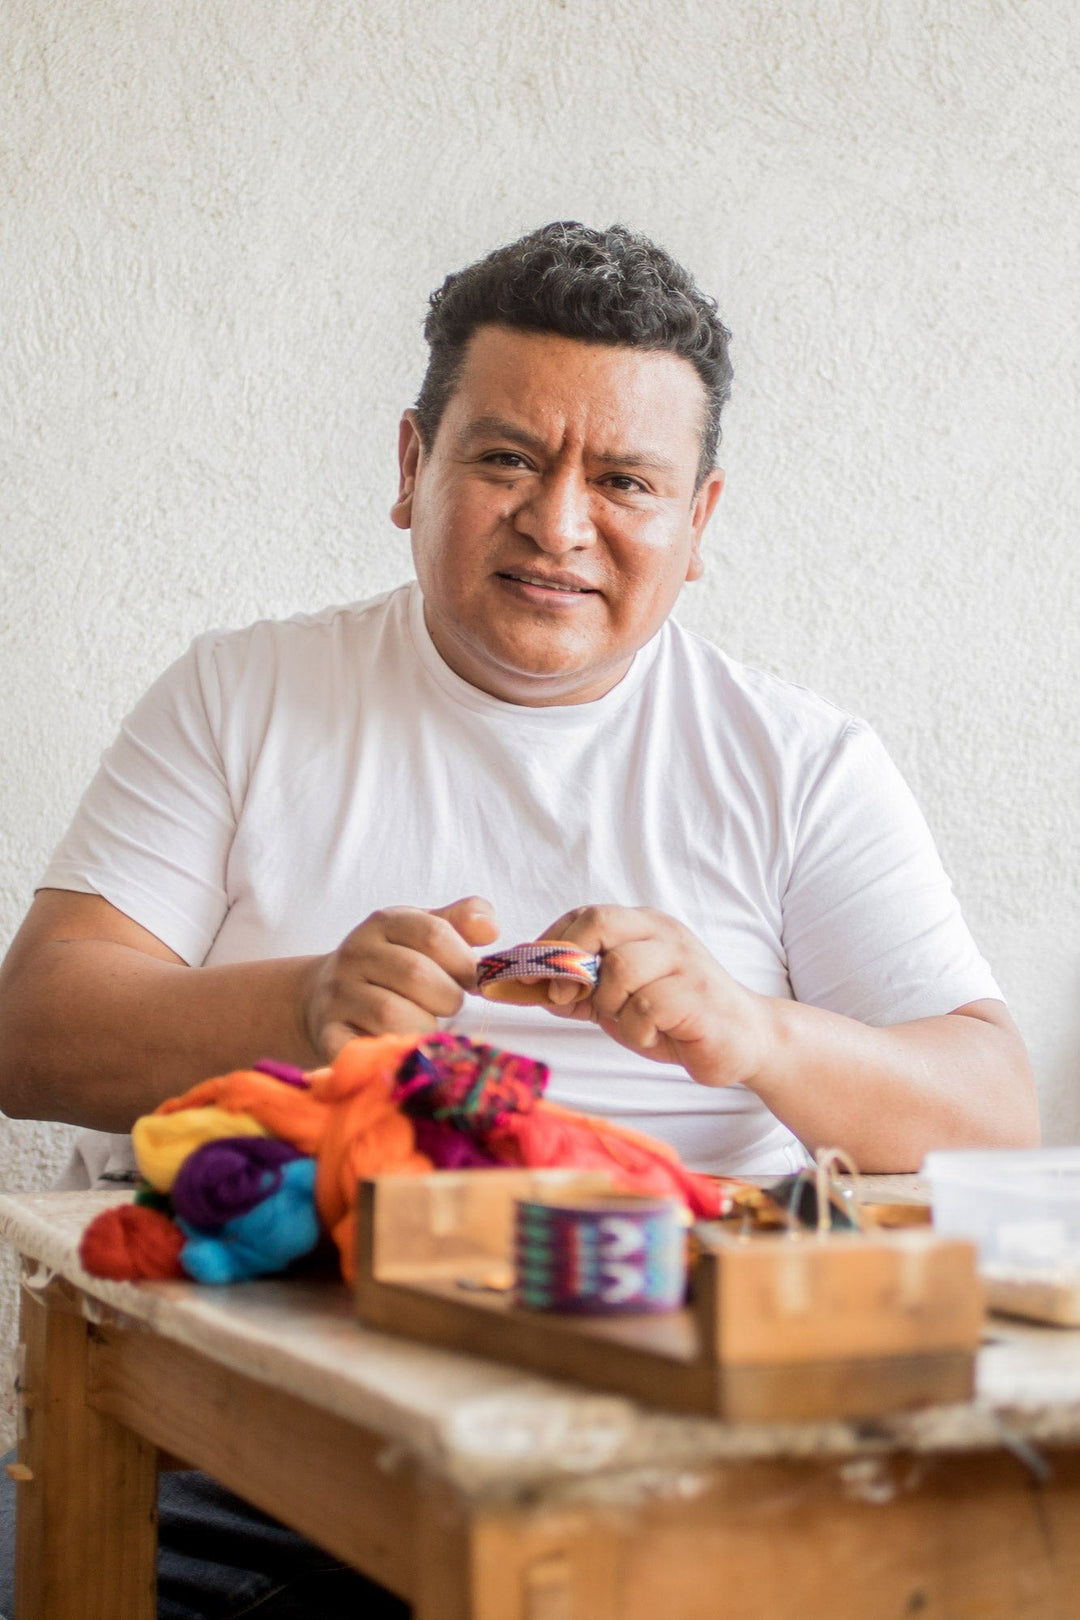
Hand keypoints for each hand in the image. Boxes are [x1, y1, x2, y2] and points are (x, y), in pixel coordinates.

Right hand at [303, 897, 498, 1059]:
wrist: (321, 994)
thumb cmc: (390, 964)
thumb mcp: (421, 932)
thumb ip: (461, 921)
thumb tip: (490, 928)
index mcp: (384, 923)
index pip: (434, 934)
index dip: (464, 962)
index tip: (473, 980)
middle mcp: (356, 954)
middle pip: (416, 974)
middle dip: (448, 997)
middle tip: (449, 1005)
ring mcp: (337, 994)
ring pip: (392, 1015)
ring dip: (423, 1027)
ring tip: (425, 1025)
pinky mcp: (327, 1033)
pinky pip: (362, 1049)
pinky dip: (388, 1053)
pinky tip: (400, 1049)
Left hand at [536, 905, 771, 1088]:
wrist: (744, 1040)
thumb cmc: (674, 1018)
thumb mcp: (616, 1002)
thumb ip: (574, 992)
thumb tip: (518, 987)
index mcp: (642, 927)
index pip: (583, 916)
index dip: (549, 945)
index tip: (529, 977)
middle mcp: (662, 934)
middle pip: (597, 923)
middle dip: (567, 962)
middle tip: (562, 996)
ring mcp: (682, 961)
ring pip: (619, 969)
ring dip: (609, 1005)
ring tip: (627, 1021)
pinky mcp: (695, 994)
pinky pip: (644, 1007)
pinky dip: (636, 1028)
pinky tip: (652, 1034)